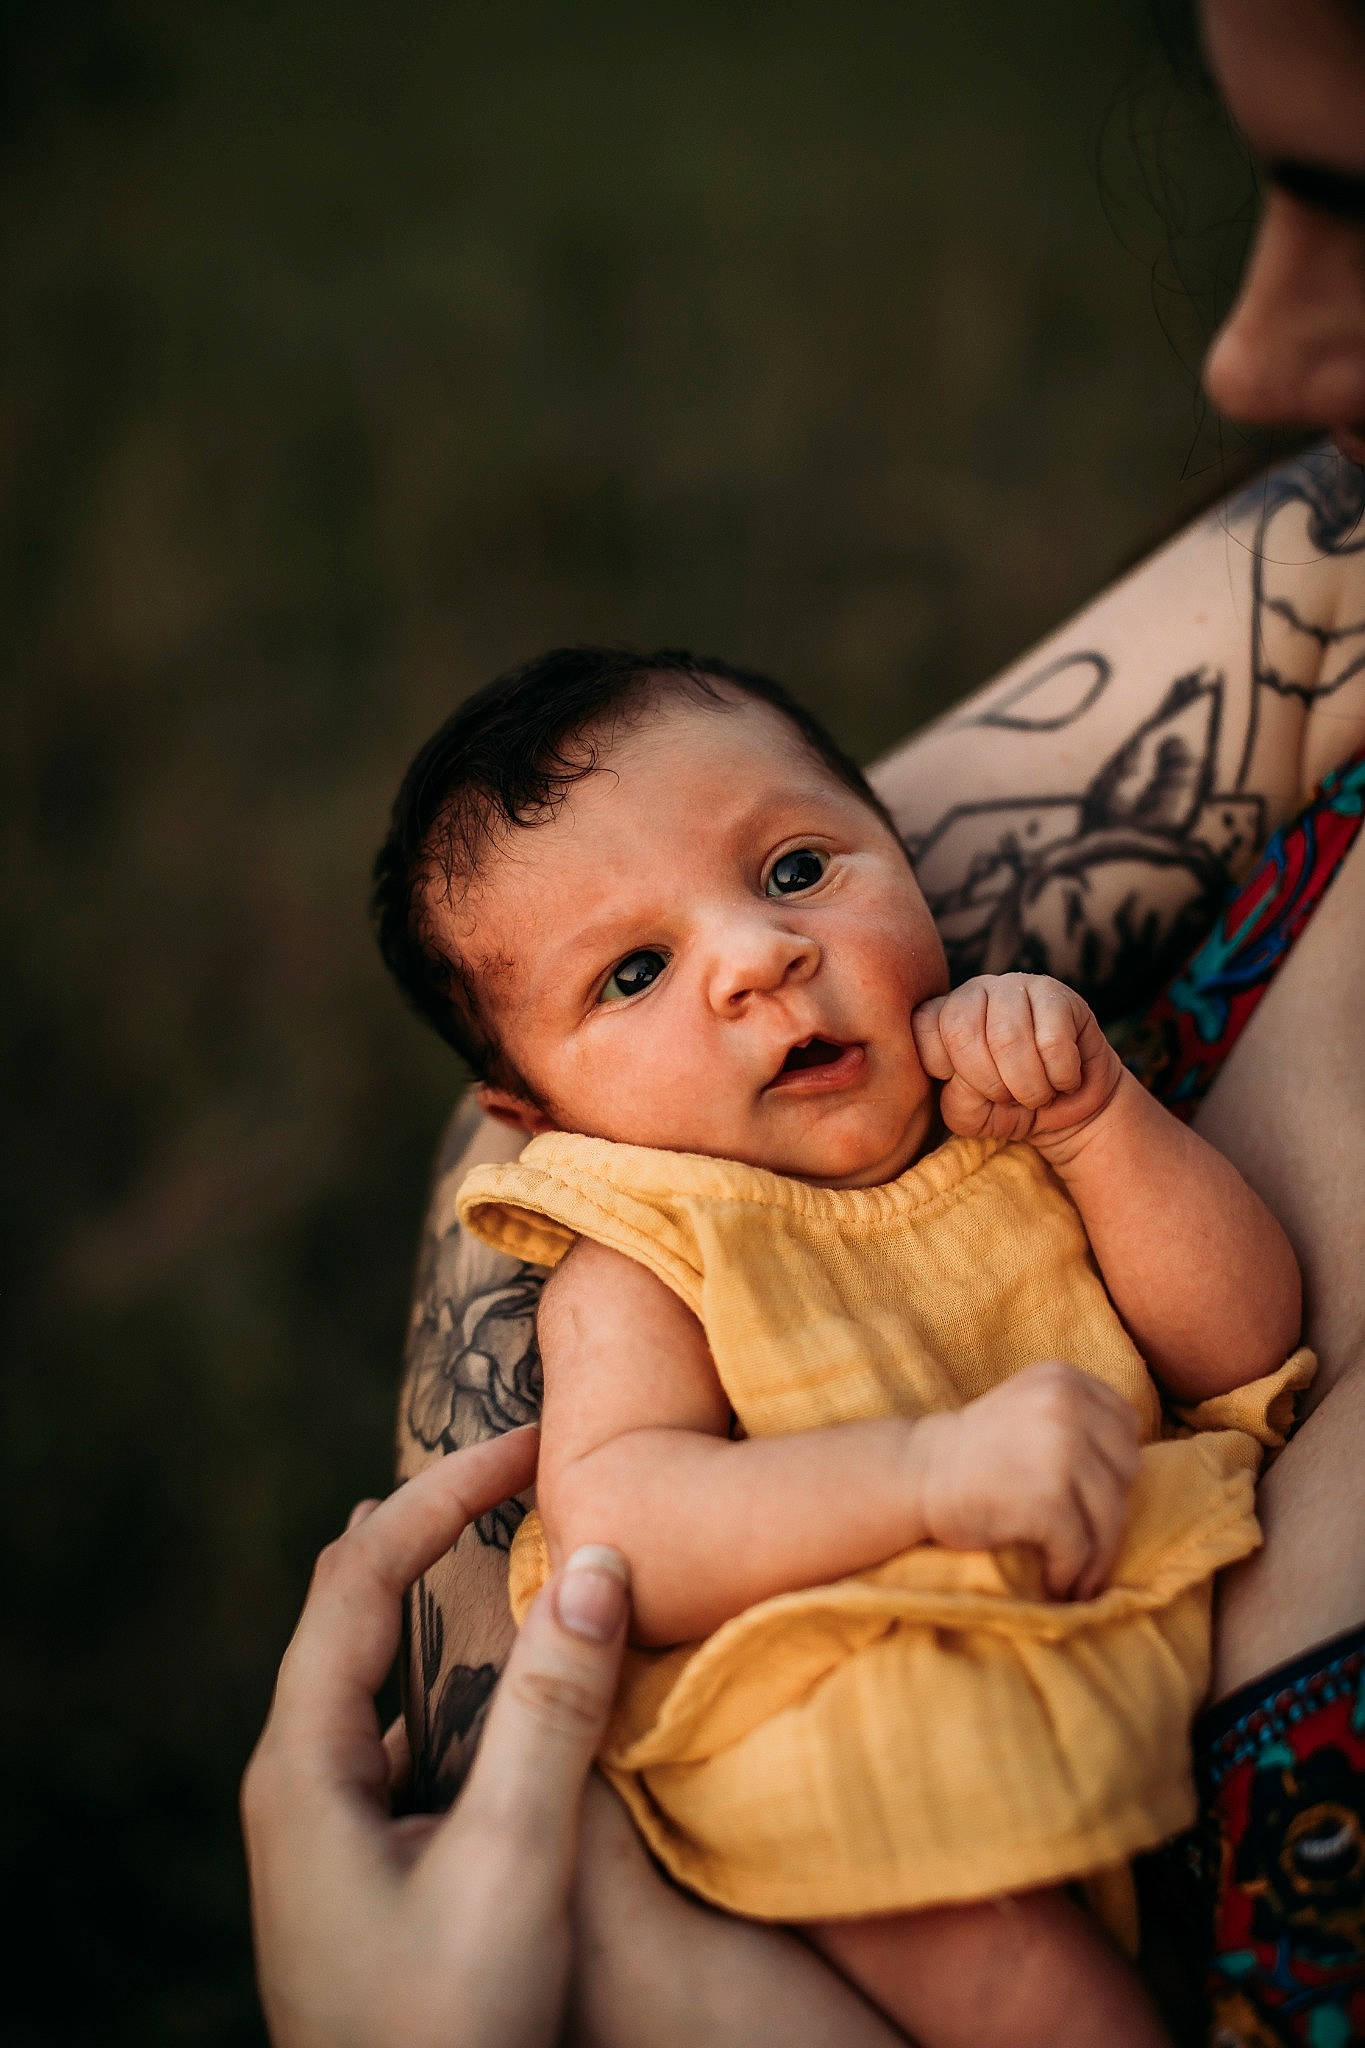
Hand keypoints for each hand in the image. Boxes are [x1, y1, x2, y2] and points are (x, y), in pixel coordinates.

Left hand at [241, 1427, 628, 2047]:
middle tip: (526, 1463)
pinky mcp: (363, 1856)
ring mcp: (325, 1818)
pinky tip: (510, 1670)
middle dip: (434, 1516)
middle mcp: (298, 1773)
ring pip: (375, 1660)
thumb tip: (595, 1561)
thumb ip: (550, 1714)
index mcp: (303, 1761)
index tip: (535, 1438)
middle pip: (353, 1597)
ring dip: (446, 1588)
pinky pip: (403, 1720)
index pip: (362, 1567)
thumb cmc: (446, 2031)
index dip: (447, 1488)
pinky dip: (460, 1664)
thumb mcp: (510, 1868)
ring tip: (519, 1531)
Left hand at [912, 972, 1121, 1148]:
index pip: (922, 1031)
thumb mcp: (975, 1116)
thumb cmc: (1013, 1108)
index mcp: (941, 1017)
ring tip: (1039, 1095)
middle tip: (1012, 1099)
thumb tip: (963, 1078)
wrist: (1071, 1107)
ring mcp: (1013, 986)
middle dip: (989, 1083)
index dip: (947, 1072)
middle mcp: (972, 993)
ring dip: (1028, 1085)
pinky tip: (1065, 1079)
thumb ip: (956, 1099)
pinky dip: (1060, 1076)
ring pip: (1006, 1037)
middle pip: (960, 1031)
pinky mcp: (1056, 994)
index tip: (973, 1091)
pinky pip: (1052, 1041)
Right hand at [912, 1360, 1141, 1598]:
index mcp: (1065, 1379)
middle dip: (1109, 1508)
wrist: (918, 1473)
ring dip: (1097, 1557)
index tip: (1093, 1493)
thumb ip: (1077, 1416)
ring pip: (1110, 1516)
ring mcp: (1059, 1451)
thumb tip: (1136, 1468)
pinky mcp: (1048, 1499)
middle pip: (1126, 1470)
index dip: (1113, 1464)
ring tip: (1080, 1577)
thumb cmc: (977, 1450)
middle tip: (1086, 1536)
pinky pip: (1080, 1548)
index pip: (1125, 1426)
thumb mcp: (1029, 1405)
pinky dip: (1070, 1573)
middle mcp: (1067, 1406)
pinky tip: (1056, 1583)